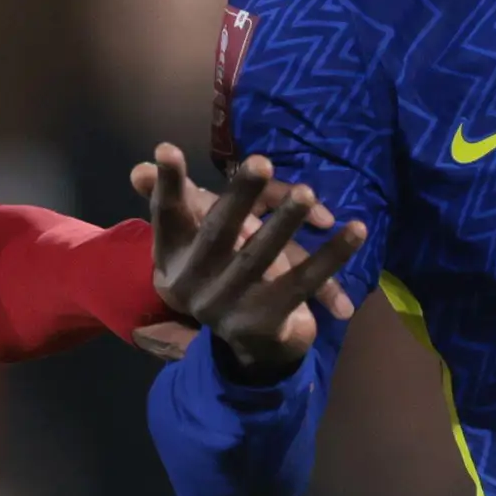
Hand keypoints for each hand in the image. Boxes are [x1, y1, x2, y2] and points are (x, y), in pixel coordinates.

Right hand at [134, 144, 365, 381]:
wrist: (248, 347)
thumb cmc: (221, 275)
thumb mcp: (197, 242)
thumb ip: (181, 202)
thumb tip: (140, 170)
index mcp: (173, 258)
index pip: (168, 215)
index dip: (167, 184)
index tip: (166, 149)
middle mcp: (194, 284)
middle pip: (218, 233)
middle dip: (239, 196)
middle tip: (260, 161)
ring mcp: (229, 305)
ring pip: (261, 256)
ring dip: (286, 222)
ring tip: (308, 192)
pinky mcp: (267, 319)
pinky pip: (305, 281)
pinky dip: (333, 255)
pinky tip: (355, 229)